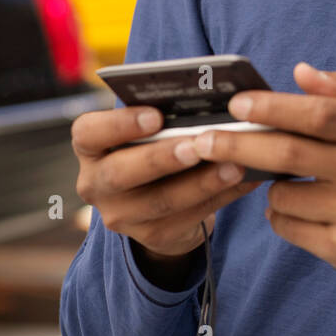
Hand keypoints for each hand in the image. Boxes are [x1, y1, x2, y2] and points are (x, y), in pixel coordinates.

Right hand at [71, 105, 261, 258]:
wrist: (155, 203)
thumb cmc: (153, 146)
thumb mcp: (147, 131)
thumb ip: (164, 116)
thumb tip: (208, 100)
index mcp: (90, 147)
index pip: (88, 133)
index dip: (120, 124)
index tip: (156, 115)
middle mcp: (96, 184)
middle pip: (122, 173)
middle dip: (163, 158)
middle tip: (198, 145)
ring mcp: (121, 215)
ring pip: (162, 201)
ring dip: (203, 182)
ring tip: (236, 164)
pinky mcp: (153, 235)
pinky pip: (190, 216)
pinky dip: (222, 196)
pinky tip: (247, 180)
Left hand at [188, 62, 335, 269]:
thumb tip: (301, 72)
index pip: (321, 114)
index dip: (274, 107)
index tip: (236, 104)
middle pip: (290, 154)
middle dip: (238, 144)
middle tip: (201, 140)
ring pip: (283, 195)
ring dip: (266, 185)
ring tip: (280, 179)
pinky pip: (287, 227)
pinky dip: (277, 214)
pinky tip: (294, 207)